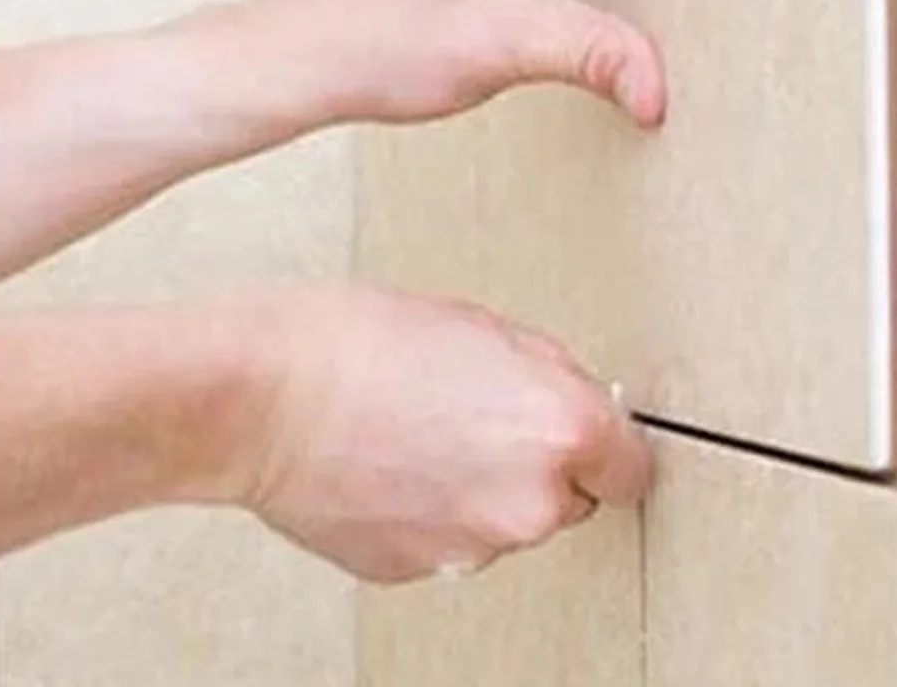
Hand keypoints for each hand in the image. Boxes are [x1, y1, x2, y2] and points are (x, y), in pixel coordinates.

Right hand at [234, 286, 649, 583]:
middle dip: (536, 462)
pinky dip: (434, 512)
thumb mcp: (480, 324)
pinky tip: (393, 464)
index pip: (632, 467)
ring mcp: (473, 547)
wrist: (265, 395)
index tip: (587, 438)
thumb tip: (573, 402)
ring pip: (504, 519)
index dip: (605, 445)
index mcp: (559, 428)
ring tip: (421, 433)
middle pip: (566, 497)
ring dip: (481, 488)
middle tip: (477, 413)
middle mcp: (528, 501)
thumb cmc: (359, 343)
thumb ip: (546, 373)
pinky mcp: (419, 571)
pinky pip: (451, 540)